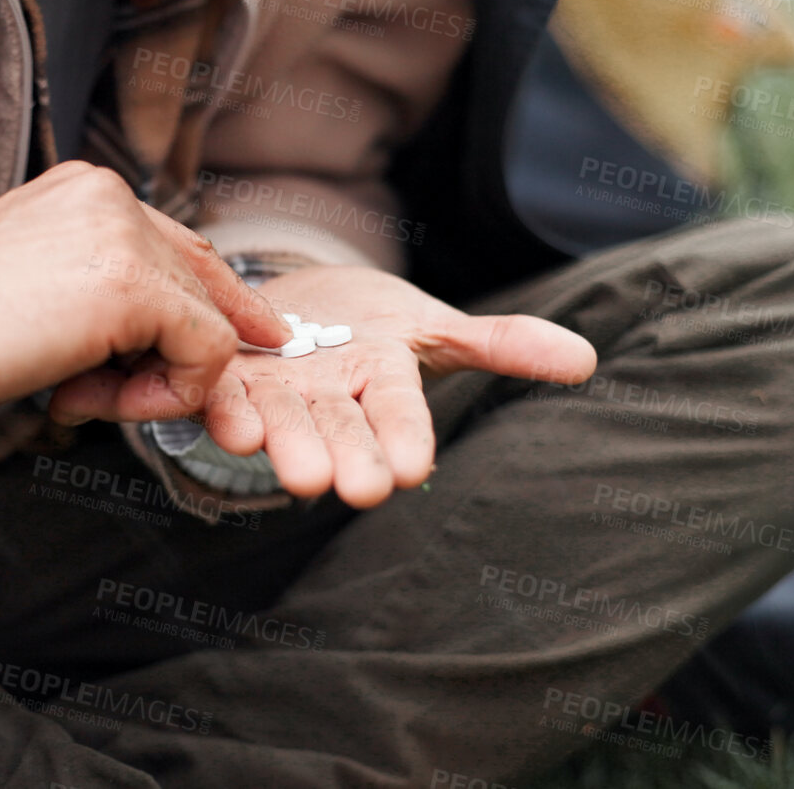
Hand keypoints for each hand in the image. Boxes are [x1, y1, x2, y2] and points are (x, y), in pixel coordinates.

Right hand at [0, 161, 291, 420]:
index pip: (182, 248)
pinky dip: (163, 396)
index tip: (252, 339)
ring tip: (72, 396)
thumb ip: (100, 296)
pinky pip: (205, 354)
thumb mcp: (36, 293)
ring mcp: (124, 234)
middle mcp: (112, 197)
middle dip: (177, 357)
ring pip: (206, 326)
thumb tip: (172, 340)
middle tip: (108, 399)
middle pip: (202, 286)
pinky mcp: (132, 284)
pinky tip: (86, 401)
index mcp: (86, 191)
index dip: (221, 301)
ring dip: (151, 385)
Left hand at [49, 265, 597, 507]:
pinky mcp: (220, 376)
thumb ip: (502, 346)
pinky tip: (212, 414)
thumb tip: (584, 361)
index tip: (411, 469)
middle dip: (337, 458)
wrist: (297, 307)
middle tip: (341, 486)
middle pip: (334, 433)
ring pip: (274, 419)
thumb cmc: (372, 327)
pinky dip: (208, 402)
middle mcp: (326, 404)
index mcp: (381, 388)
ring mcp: (273, 395)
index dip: (403, 440)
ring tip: (274, 459)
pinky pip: (213, 388)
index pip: (401, 417)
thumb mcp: (435, 329)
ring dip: (273, 441)